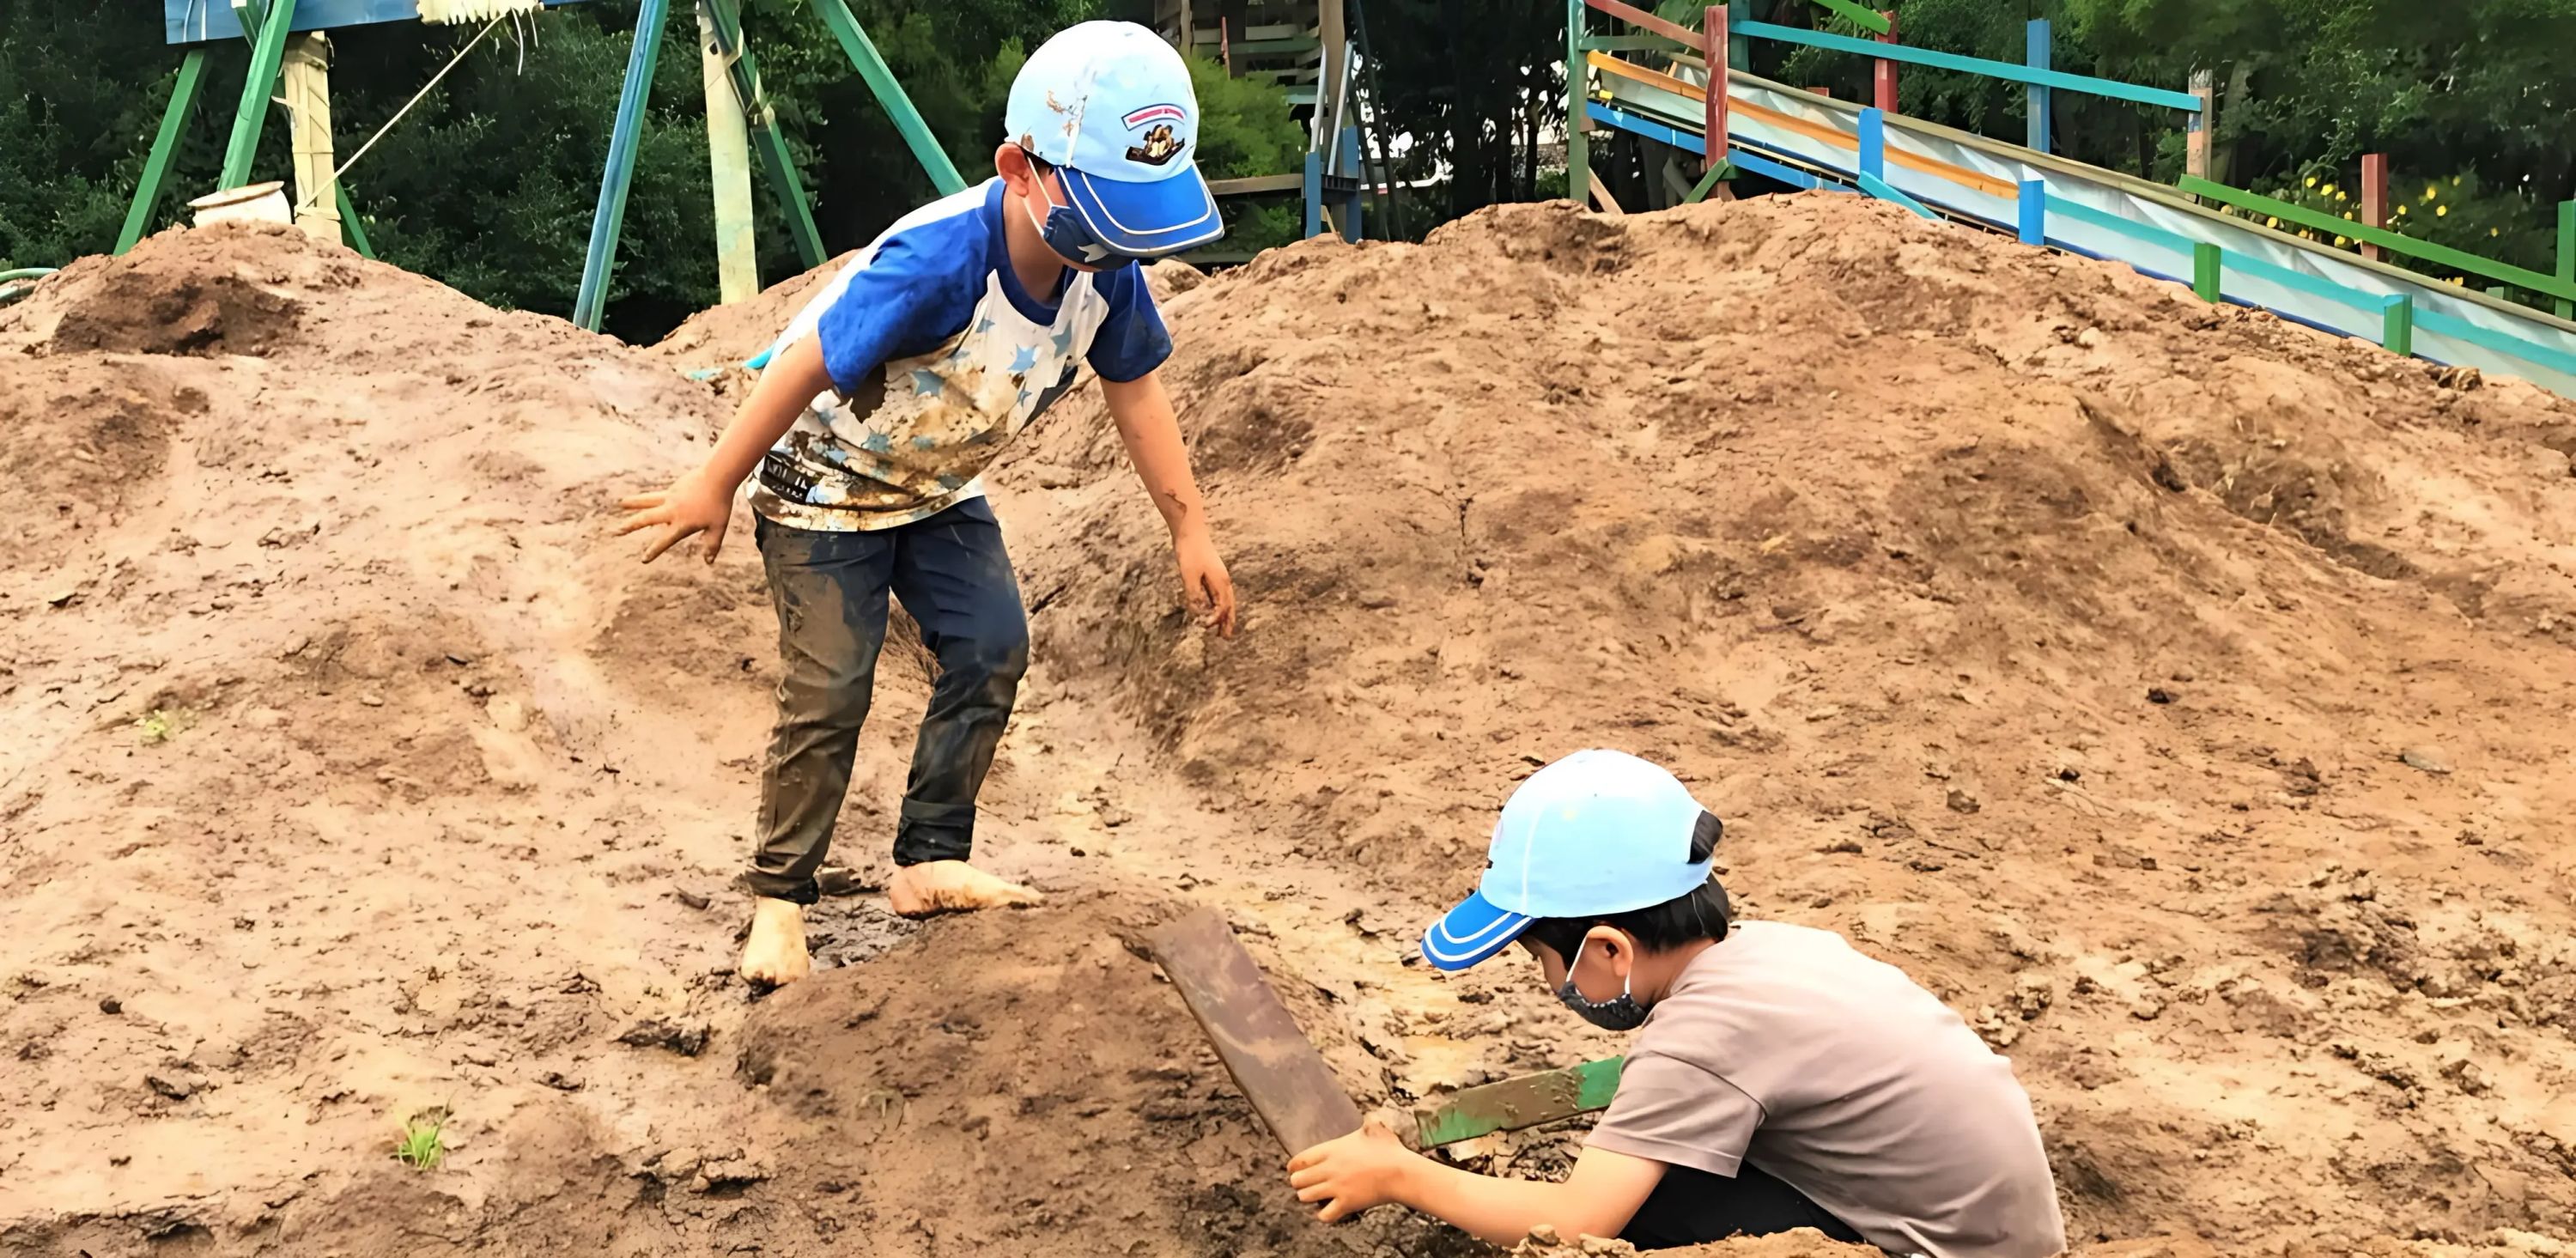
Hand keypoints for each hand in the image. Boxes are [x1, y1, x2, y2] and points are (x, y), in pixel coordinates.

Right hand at [617, 471, 734, 564]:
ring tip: (621, 503)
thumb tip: (708, 562)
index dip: (654, 550)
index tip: (644, 559)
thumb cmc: (719, 504)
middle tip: (616, 531)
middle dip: (630, 526)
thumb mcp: (718, 527)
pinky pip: (656, 495)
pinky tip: (643, 499)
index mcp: (682, 524)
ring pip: (647, 501)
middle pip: (646, 519)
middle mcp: (672, 511)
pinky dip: (647, 498)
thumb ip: (712, 544)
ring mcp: (670, 498)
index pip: (665, 541)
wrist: (717, 477)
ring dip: (632, 503)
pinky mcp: (672, 489)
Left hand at [1173, 527, 1238, 637]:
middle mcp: (1223, 580)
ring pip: (1226, 600)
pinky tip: (1213, 607)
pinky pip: (1219, 594)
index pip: (1222, 608)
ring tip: (1222, 627)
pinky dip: (1219, 604)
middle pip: (1229, 606)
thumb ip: (1193, 594)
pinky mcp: (1212, 572)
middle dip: (1228, 622)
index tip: (1205, 627)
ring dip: (1225, 615)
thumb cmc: (1190, 550)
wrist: (1190, 529)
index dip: (1215, 620)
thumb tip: (1197, 613)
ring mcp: (1219, 576)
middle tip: (1225, 637)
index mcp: (1220, 582)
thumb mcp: (1189, 574)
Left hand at [1287, 1118, 1420, 1222]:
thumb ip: (1369, 1122)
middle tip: (1306, 1184)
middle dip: (1299, 1183)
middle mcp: (1330, 1169)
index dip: (1292, 1167)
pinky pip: (1324, 1215)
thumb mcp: (1376, 1129)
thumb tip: (1372, 1116)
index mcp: (1332, 1150)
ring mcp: (1337, 1187)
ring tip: (1315, 1197)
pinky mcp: (1346, 1204)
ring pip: (1305, 1197)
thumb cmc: (1390, 1150)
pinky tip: (1327, 1210)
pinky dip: (1322, 1215)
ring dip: (1308, 1198)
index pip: (1298, 1160)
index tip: (1294, 1170)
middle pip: (1297, 1180)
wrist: (1402, 1172)